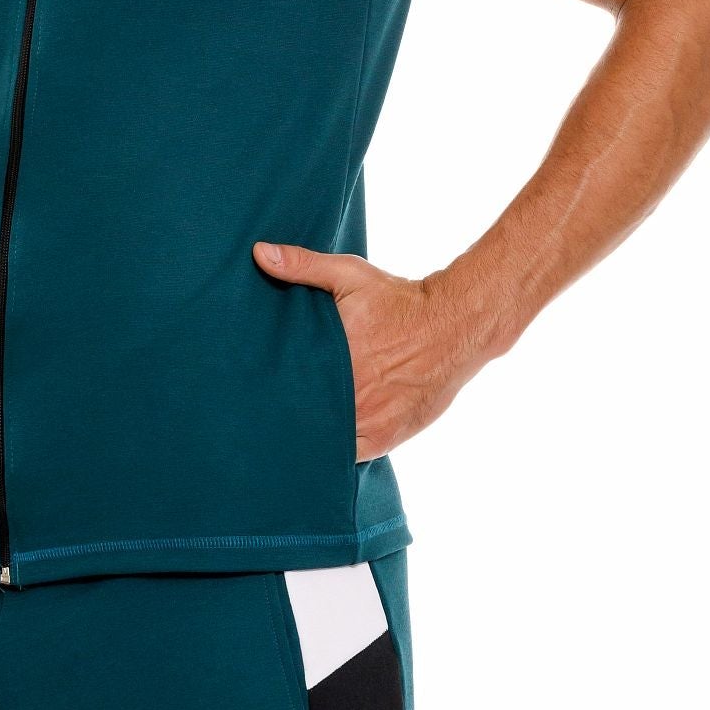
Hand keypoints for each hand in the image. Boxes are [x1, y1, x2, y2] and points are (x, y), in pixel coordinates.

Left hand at [252, 241, 488, 459]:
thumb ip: (303, 266)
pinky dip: (337, 451)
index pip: (284, 390)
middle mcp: (350, 395)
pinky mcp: (386, 437)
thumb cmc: (398, 300)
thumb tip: (259, 253)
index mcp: (332, 359)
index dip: (268, 395)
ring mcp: (368, 421)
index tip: (254, 394)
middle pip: (302, 418)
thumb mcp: (350, 274)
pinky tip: (324, 445)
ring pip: (325, 441)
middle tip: (268, 413)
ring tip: (293, 431)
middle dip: (286, 416)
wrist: (455, 325)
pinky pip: (351, 455)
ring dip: (312, 437)